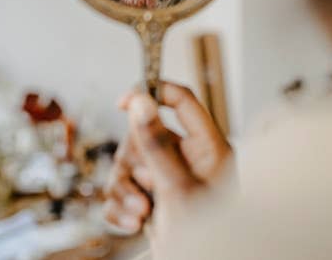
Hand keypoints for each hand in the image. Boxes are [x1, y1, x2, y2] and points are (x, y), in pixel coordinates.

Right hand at [102, 81, 231, 234]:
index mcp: (208, 147)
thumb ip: (157, 144)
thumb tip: (140, 102)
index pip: (181, 100)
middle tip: (143, 186)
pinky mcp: (153, 202)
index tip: (123, 101)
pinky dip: (120, 206)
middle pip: (144, 134)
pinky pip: (123, 190)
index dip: (152, 92)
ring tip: (140, 213)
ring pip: (128, 164)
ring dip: (124, 190)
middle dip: (132, 163)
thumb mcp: (178, 189)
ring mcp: (169, 180)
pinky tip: (134, 223)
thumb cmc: (211, 238)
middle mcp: (188, 159)